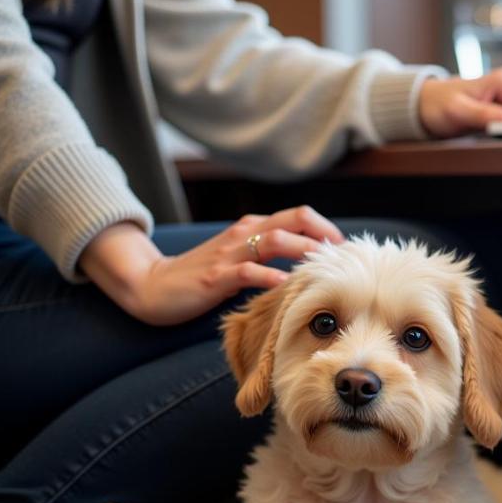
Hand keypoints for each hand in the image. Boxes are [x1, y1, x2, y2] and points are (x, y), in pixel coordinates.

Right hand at [79, 206, 343, 325]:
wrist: (154, 286)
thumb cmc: (203, 275)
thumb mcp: (241, 259)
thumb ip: (269, 256)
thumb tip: (310, 265)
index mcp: (253, 227)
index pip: (299, 215)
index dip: (326, 228)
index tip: (346, 249)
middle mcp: (245, 232)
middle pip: (294, 220)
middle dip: (324, 236)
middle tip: (346, 258)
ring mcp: (231, 253)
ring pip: (277, 241)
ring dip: (305, 252)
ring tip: (327, 267)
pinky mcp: (217, 276)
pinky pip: (249, 272)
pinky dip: (272, 277)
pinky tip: (289, 287)